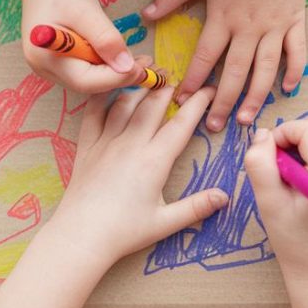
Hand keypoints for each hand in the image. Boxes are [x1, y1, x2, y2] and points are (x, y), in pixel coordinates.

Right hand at [18, 0, 138, 92]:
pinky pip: (84, 71)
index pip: (86, 81)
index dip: (116, 78)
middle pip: (87, 84)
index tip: (141, 69)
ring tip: (136, 60)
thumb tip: (127, 67)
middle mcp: (44, 68)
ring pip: (88, 80)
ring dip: (112, 72)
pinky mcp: (58, 63)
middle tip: (144, 65)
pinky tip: (118, 55)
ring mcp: (49, 68)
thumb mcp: (87, 11)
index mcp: (45, 57)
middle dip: (117, 76)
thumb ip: (106, 39)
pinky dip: (104, 66)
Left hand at [47, 85, 228, 263]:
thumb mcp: (165, 223)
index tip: (209, 88)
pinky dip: (103, 95)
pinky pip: (94, 112)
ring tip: (149, 71)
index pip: (182, 124)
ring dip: (139, 84)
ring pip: (125, 102)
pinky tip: (110, 86)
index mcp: (155, 161)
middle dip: (168, 86)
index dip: (198, 103)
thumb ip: (196, 207)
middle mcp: (132, 144)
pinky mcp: (87, 146)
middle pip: (153, 104)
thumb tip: (225, 196)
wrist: (81, 236)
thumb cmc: (124, 232)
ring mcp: (107, 142)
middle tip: (178, 73)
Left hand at [142, 0, 307, 131]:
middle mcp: (248, 29)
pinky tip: (287, 90)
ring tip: (247, 120)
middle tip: (215, 126)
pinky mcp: (294, 21)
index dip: (193, 80)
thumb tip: (146, 15)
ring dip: (255, 97)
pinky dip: (294, 72)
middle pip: (234, 73)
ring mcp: (274, 27)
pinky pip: (296, 52)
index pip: (205, 57)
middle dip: (223, 102)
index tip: (183, 100)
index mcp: (222, 18)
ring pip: (264, 70)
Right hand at [243, 119, 307, 280]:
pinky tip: (301, 181)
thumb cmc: (293, 241)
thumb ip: (260, 165)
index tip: (268, 153)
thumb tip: (262, 134)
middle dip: (295, 137)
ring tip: (288, 174)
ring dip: (305, 146)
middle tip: (277, 164)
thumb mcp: (269, 203)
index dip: (284, 132)